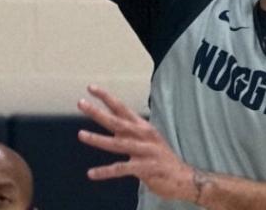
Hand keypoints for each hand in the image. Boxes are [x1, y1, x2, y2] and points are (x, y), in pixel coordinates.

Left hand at [77, 85, 197, 201]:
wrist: (184, 177)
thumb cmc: (161, 158)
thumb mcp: (147, 140)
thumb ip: (129, 132)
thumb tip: (111, 122)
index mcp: (142, 127)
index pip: (122, 108)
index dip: (107, 97)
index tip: (91, 87)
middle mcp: (144, 135)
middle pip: (117, 121)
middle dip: (98, 112)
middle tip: (81, 103)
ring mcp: (145, 151)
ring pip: (118, 143)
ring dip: (98, 139)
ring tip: (81, 134)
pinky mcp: (145, 168)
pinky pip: (122, 168)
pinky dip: (106, 171)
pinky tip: (91, 173)